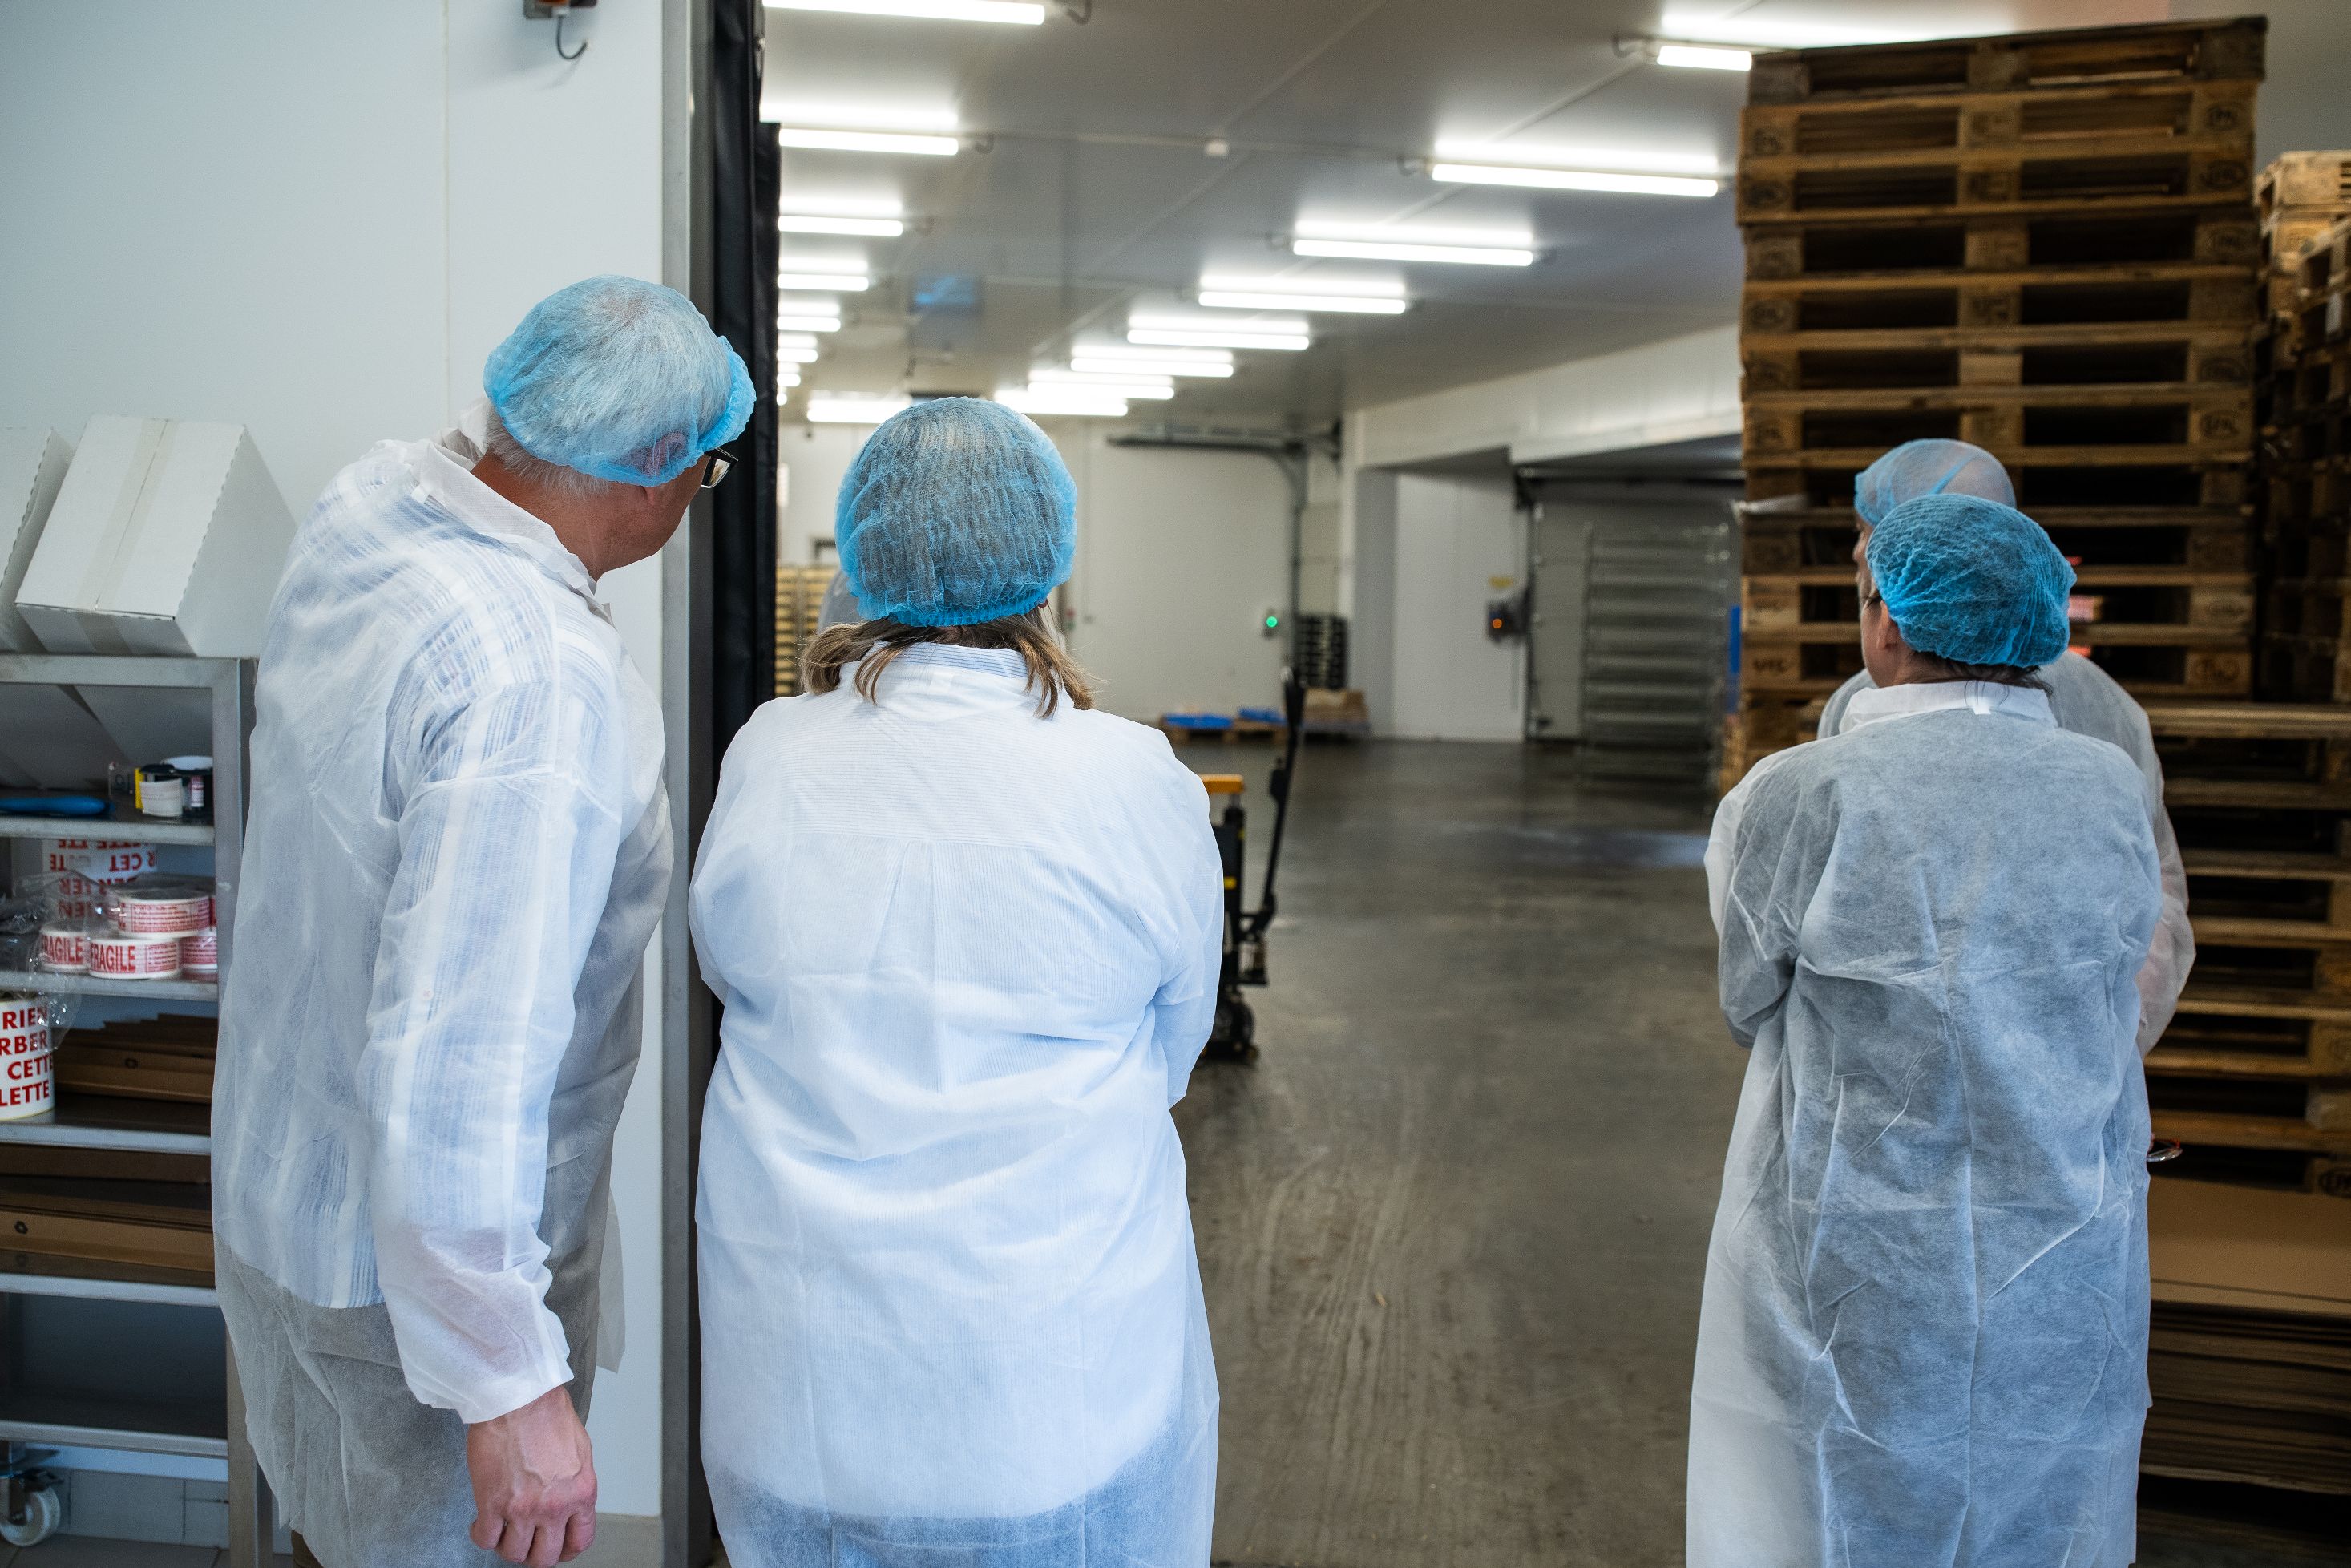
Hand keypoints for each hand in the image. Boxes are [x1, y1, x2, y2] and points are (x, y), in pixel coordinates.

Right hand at [466, 1384, 597, 1565]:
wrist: (518, 1399)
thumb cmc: (547, 1415)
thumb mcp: (579, 1452)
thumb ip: (574, 1485)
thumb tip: (569, 1503)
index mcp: (581, 1493)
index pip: (580, 1541)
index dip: (566, 1551)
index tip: (557, 1549)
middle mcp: (554, 1507)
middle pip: (545, 1557)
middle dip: (534, 1554)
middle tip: (526, 1542)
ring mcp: (522, 1509)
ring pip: (513, 1554)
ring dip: (507, 1545)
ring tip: (503, 1530)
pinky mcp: (492, 1504)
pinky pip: (485, 1539)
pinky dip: (481, 1535)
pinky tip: (482, 1522)